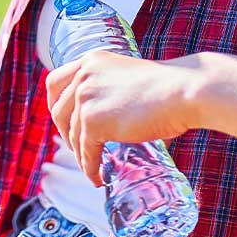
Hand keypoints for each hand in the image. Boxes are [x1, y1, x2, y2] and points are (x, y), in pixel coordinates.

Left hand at [45, 50, 197, 186]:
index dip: (55, 104)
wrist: (181, 90)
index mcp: (91, 60)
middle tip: (80, 148)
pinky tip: (99, 176)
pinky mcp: (94, 121)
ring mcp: (86, 98)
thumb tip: (105, 117)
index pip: (55, 81)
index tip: (63, 121)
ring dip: (81, 155)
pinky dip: (90, 168)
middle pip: (58, 111)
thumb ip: (109, 88)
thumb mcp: (127, 77)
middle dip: (66, 134)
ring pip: (73, 135)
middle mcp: (83, 75)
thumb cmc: (166, 87)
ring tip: (94, 166)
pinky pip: (85, 153)